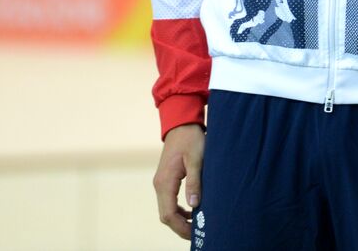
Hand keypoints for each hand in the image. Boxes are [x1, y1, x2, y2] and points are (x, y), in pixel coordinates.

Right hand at [153, 123, 204, 239]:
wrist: (181, 124)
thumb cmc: (191, 139)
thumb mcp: (197, 159)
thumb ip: (195, 182)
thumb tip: (194, 205)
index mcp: (165, 182)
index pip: (168, 214)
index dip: (181, 227)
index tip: (195, 234)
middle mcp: (159, 185)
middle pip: (165, 215)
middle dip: (180, 227)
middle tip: (197, 234)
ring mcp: (160, 183)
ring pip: (166, 209)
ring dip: (179, 220)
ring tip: (196, 225)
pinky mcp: (165, 180)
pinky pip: (169, 201)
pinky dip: (178, 210)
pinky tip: (191, 211)